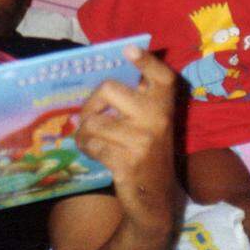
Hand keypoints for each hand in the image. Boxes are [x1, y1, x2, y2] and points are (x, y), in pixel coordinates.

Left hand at [74, 45, 181, 233]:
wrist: (155, 199)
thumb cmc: (147, 154)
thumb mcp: (151, 124)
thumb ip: (139, 99)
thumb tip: (112, 74)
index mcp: (165, 106)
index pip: (163, 77)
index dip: (146, 61)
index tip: (128, 49)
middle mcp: (158, 119)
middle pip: (109, 89)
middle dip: (91, 104)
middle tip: (91, 117)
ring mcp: (143, 141)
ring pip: (93, 122)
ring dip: (84, 132)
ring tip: (90, 139)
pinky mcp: (127, 162)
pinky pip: (91, 144)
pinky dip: (86, 148)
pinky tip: (93, 152)